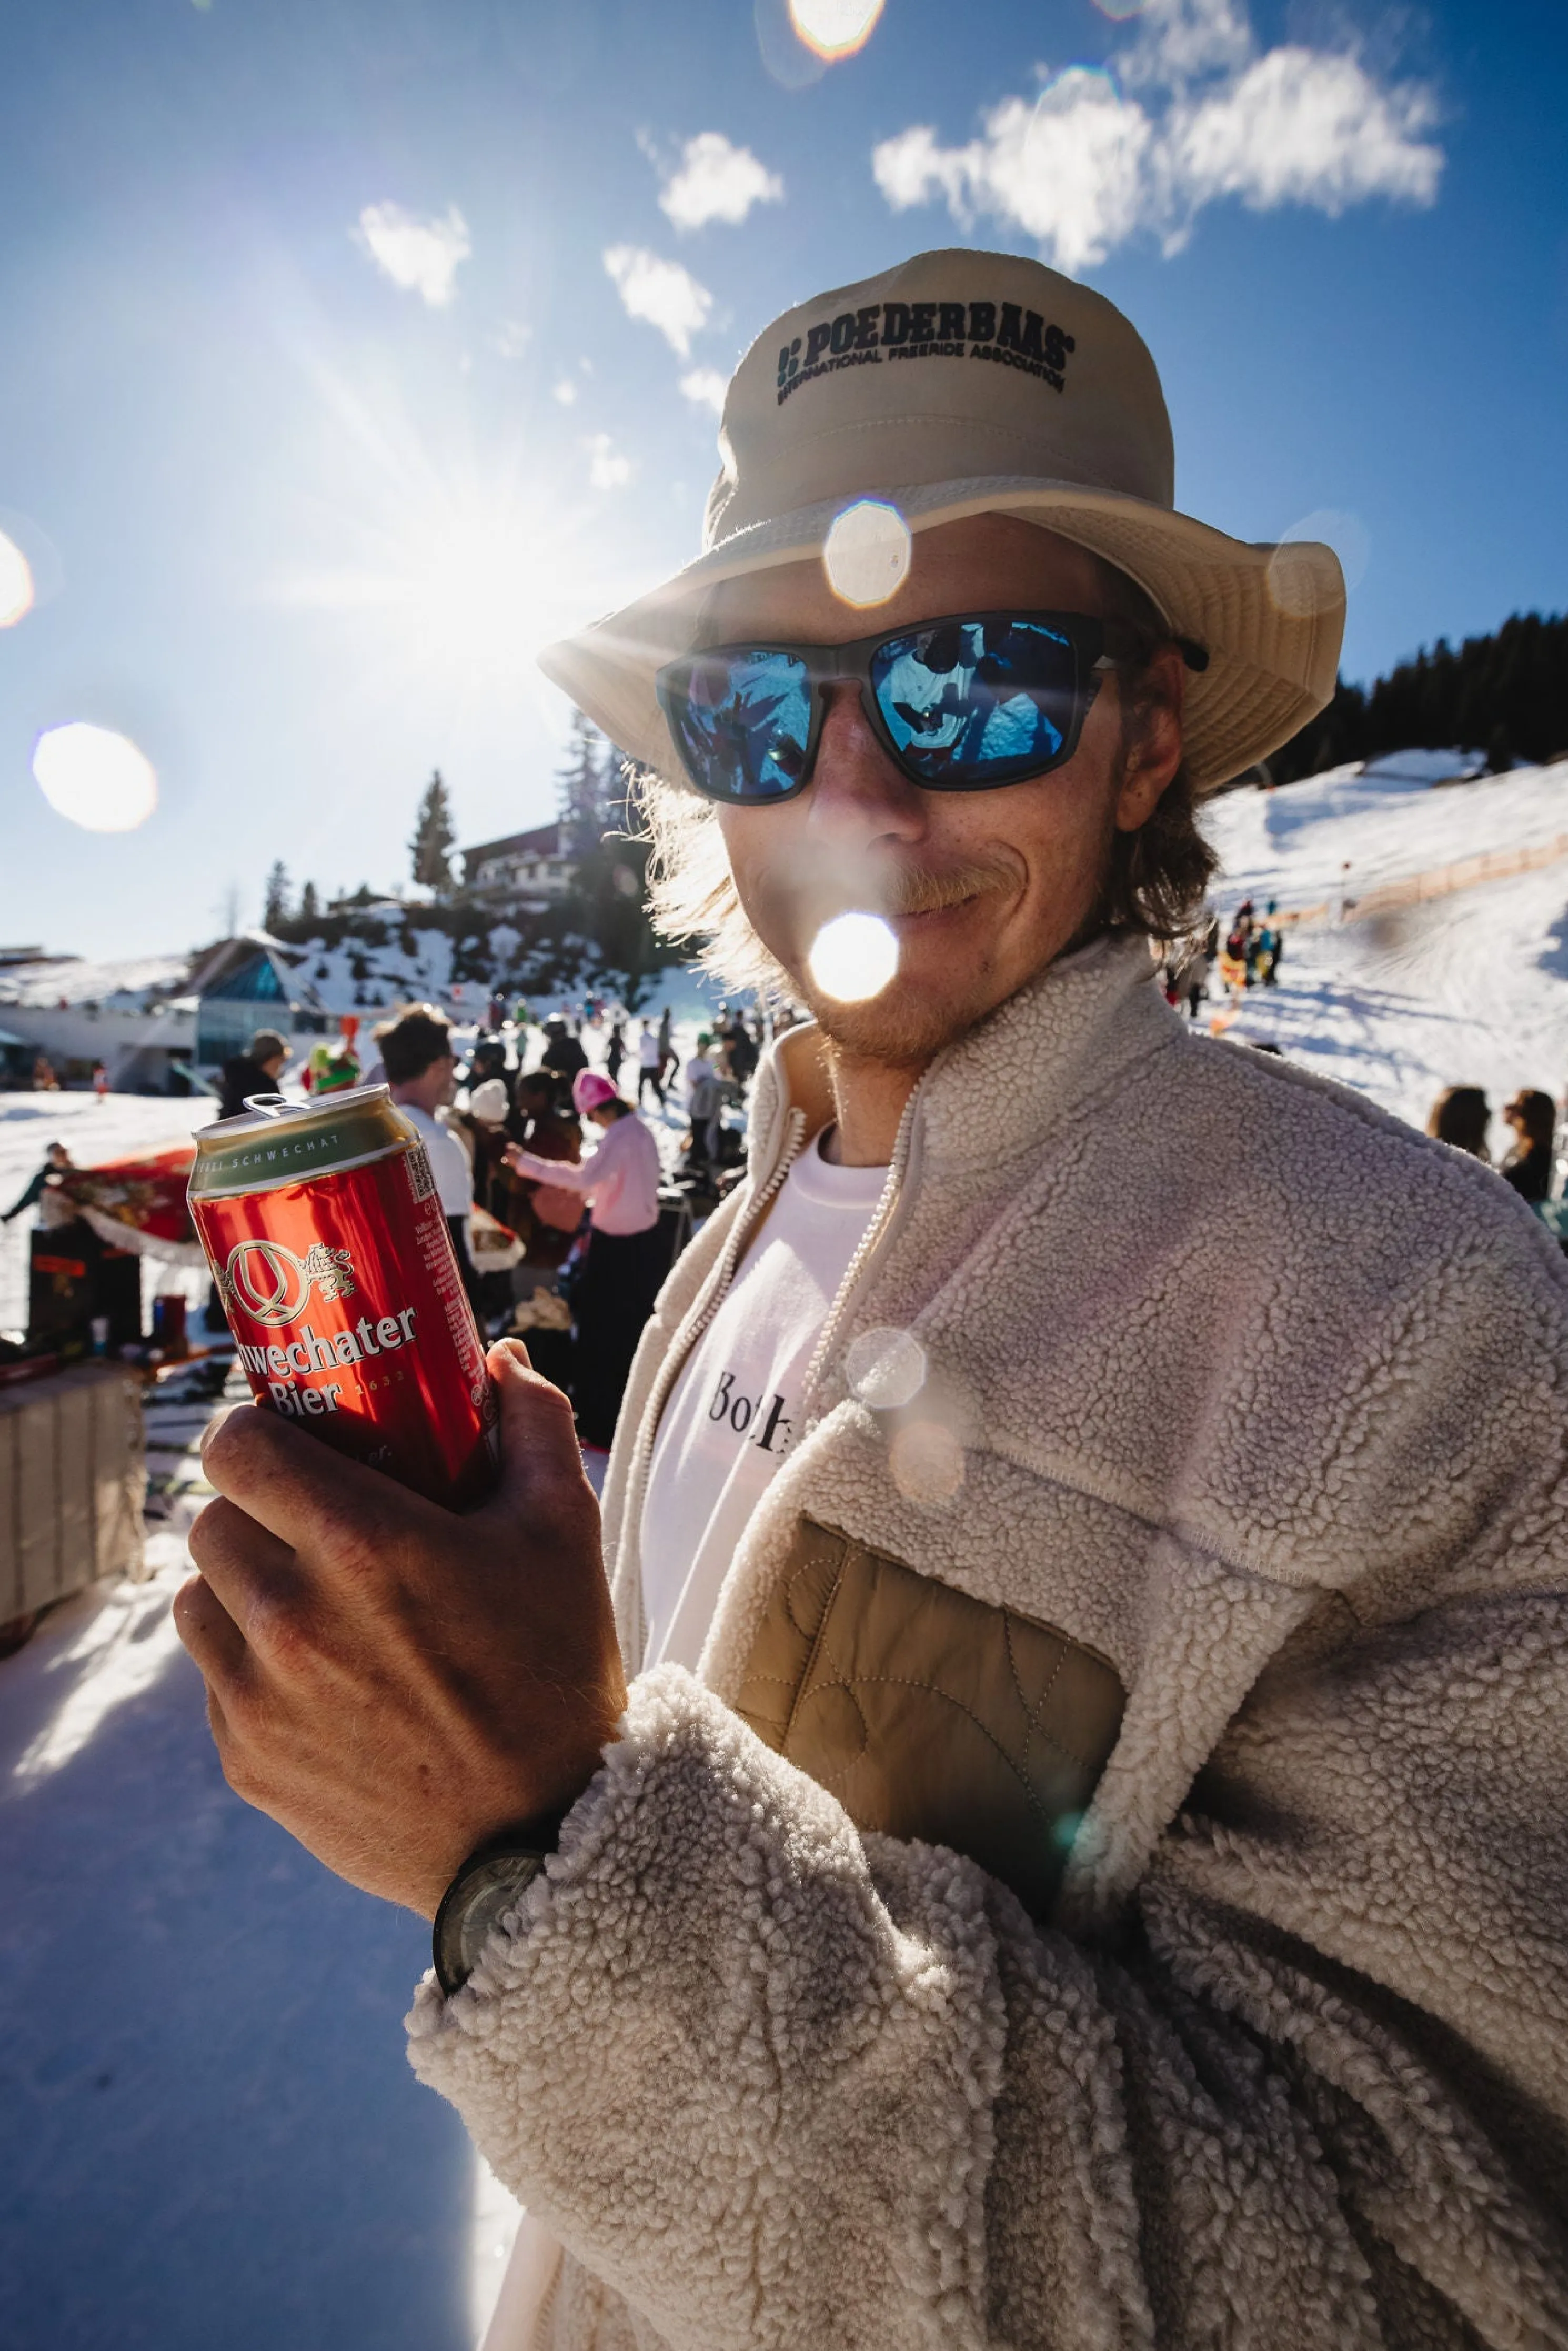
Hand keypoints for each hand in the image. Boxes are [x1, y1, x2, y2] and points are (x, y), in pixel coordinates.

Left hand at [174, 1341, 626, 1918]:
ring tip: (307, 1600)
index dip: (257, 1432)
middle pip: (210, 1519)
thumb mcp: (564, 1531)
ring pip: (195, 1599)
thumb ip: (530, 1425)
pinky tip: (321, 1677)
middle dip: (257, 1510)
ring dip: (239, 1587)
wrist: (544, 1836)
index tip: (289, 1442)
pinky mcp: (246, 1762)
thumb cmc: (557, 1673)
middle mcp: (291, 1616)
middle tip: (313, 1524)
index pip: (237, 1447)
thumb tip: (498, 1362)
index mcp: (362, 1544)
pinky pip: (214, 1682)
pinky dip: (249, 1668)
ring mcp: (258, 1697)